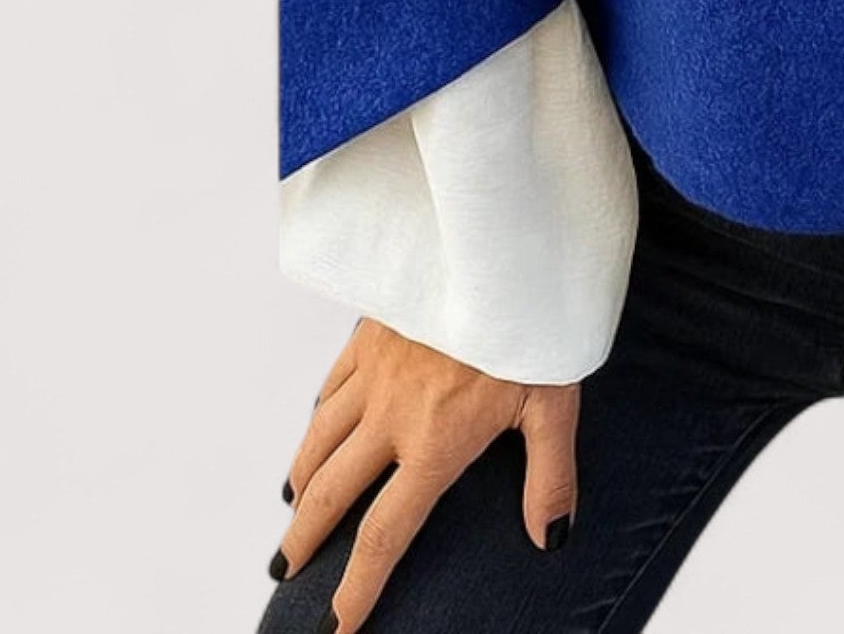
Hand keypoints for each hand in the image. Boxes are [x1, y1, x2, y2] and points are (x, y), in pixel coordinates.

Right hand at [269, 318, 578, 631]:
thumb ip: (549, 477)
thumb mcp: (555, 405)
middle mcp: (393, 413)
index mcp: (436, 443)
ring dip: (302, 481)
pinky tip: (319, 427)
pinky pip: (331, 385)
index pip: (384, 534)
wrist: (508, 248)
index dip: (357, 587)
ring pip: (318, 439)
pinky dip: (319, 417)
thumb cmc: (538, 324)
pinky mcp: (371, 330)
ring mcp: (375, 370)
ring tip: (295, 508)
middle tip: (287, 571)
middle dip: (304, 540)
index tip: (338, 625)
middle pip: (330, 494)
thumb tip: (551, 538)